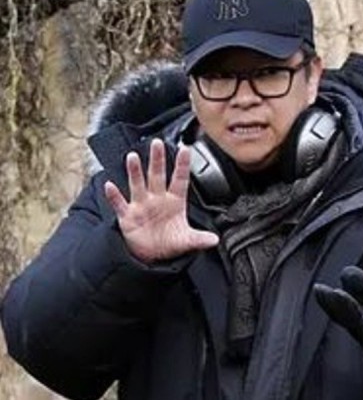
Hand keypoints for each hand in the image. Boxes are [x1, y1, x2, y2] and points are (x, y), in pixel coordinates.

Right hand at [104, 139, 219, 261]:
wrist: (151, 255)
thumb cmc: (169, 242)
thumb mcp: (186, 241)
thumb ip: (199, 238)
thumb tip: (215, 240)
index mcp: (174, 202)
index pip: (179, 180)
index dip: (182, 165)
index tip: (185, 149)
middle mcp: (157, 199)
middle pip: (157, 176)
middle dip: (157, 160)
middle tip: (157, 143)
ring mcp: (141, 205)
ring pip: (138, 184)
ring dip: (135, 172)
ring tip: (133, 157)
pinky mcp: (127, 216)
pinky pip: (120, 204)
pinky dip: (114, 196)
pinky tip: (110, 186)